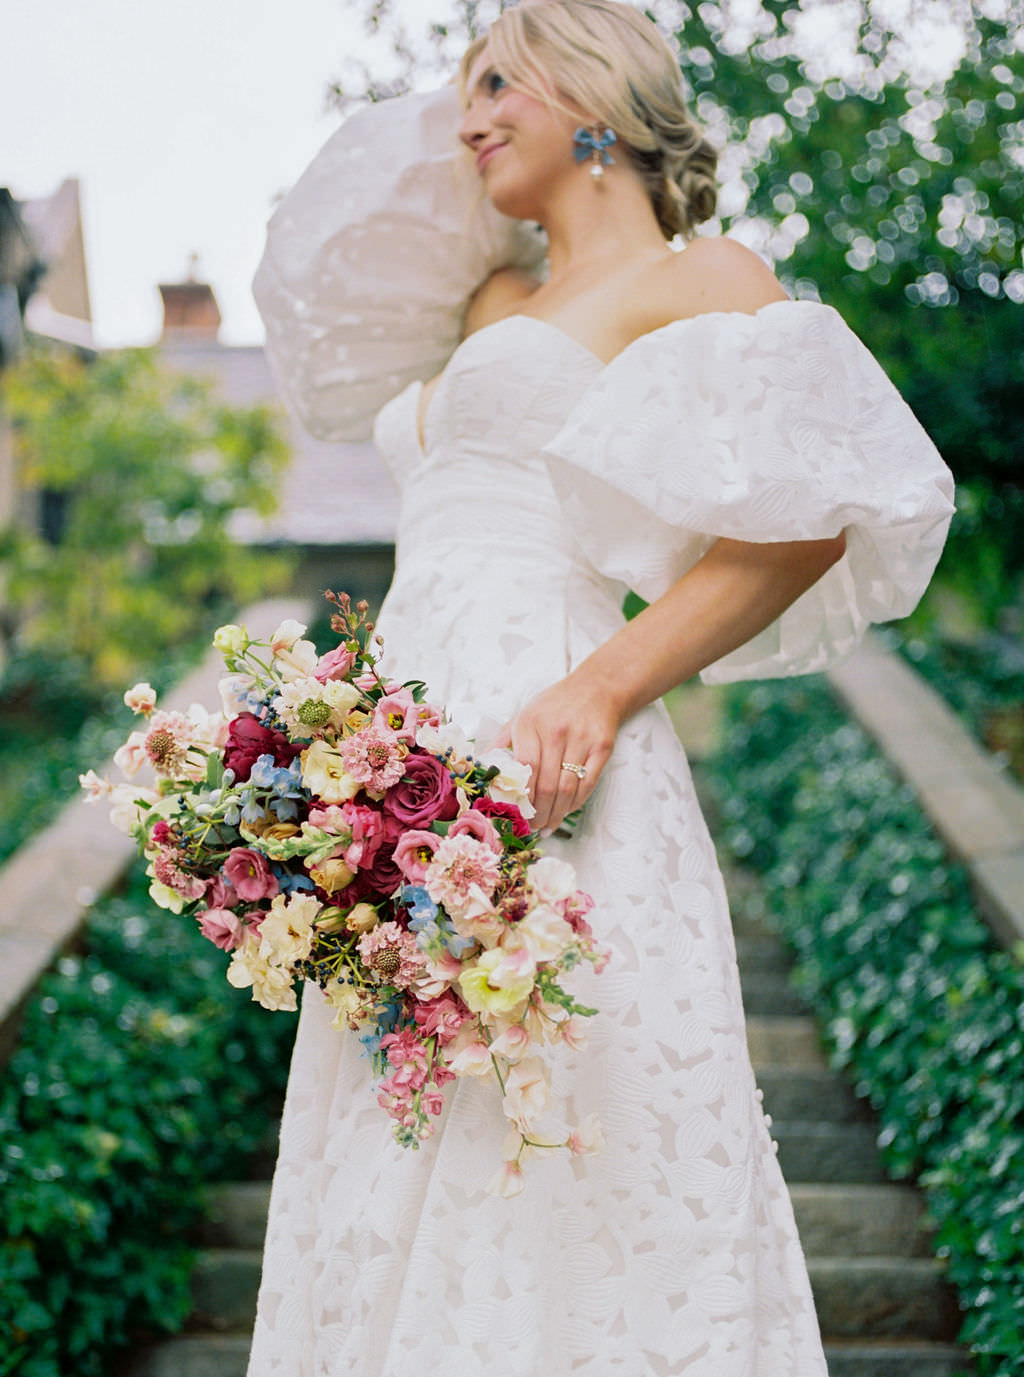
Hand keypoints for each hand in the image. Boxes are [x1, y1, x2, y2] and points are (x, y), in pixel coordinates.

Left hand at [493, 672, 620, 833]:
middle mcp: (556, 731)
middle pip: (547, 784)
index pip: (526, 768)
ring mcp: (582, 739)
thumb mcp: (523, 716)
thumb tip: (482, 771)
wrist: (595, 688)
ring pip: (568, 789)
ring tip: (549, 825)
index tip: (517, 813)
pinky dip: (576, 803)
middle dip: (539, 813)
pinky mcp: (602, 747)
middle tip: (533, 827)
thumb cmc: (554, 706)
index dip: (523, 796)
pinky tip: (566, 811)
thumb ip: (502, 742)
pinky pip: (588, 784)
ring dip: (557, 814)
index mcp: (530, 723)